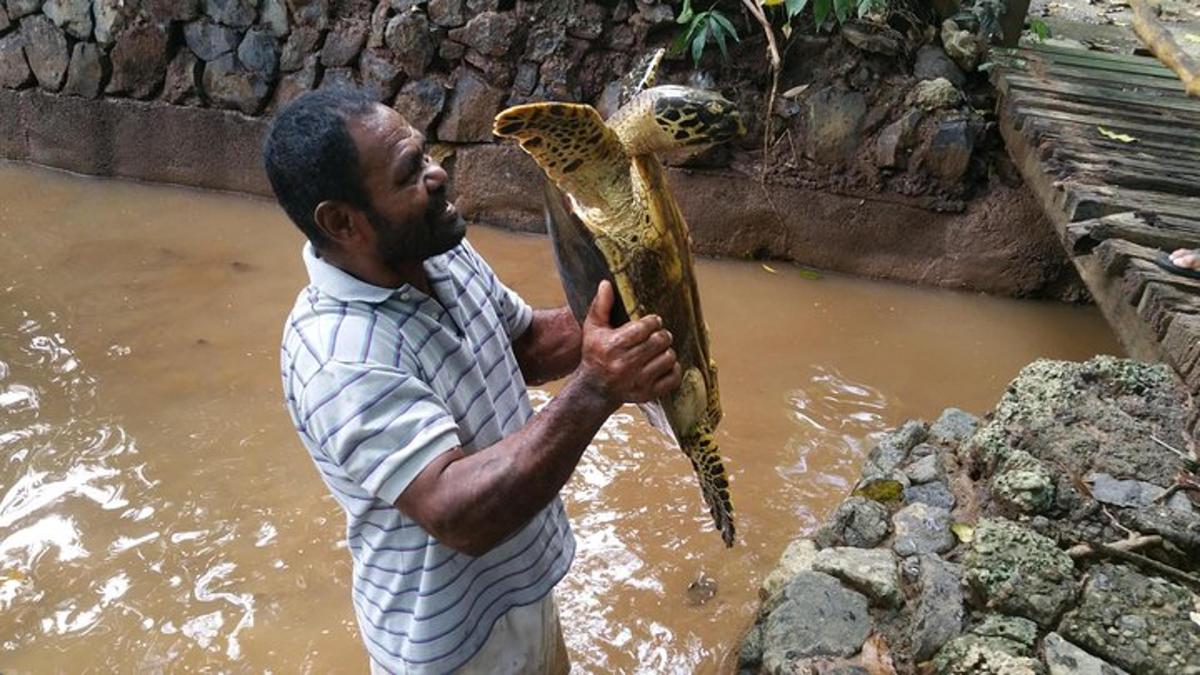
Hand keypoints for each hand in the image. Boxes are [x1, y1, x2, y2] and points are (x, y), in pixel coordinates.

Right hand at [576, 280, 681, 406]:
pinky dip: (673, 369)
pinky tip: (664, 364)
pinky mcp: (647, 394)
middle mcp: (624, 365)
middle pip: (660, 341)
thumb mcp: (593, 328)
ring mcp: (637, 382)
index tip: (652, 322)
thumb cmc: (595, 354)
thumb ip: (601, 305)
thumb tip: (606, 283)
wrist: (594, 389)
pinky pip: (673, 378)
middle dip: (662, 334)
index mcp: (612, 346)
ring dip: (667, 351)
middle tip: (659, 334)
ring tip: (659, 350)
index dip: (653, 321)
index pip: (645, 328)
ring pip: (669, 358)